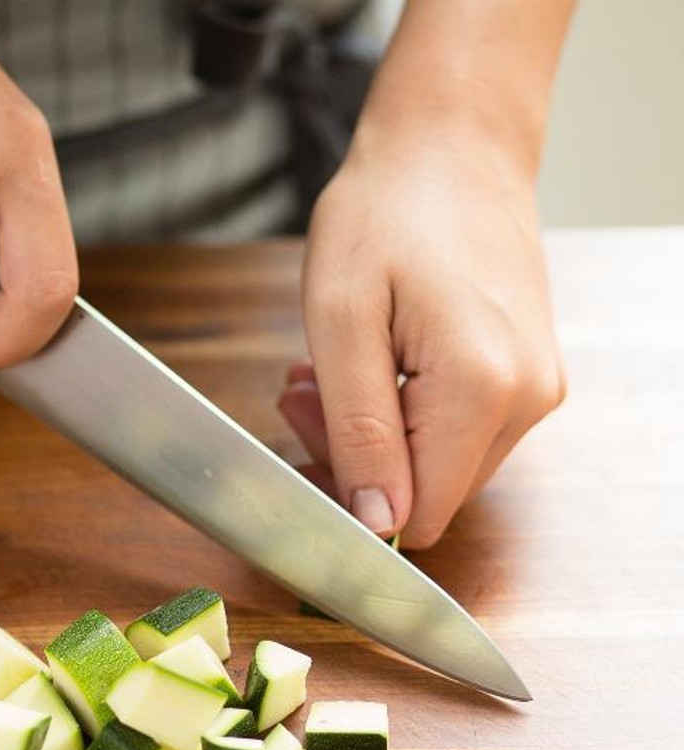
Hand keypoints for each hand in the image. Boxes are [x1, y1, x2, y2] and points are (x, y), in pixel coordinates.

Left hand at [282, 130, 566, 548]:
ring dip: (371, 430)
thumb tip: (377, 521)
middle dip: (354, 456)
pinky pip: (457, 426)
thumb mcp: (341, 321)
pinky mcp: (527, 373)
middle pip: (429, 490)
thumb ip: (359, 429)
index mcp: (483, 390)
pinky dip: (402, 408)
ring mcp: (535, 386)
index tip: (305, 430)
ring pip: (439, 461)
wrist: (451, 142)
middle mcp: (527, 399)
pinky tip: (367, 361)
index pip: (418, 514)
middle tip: (300, 389)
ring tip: (326, 366)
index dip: (351, 497)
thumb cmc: (386, 211)